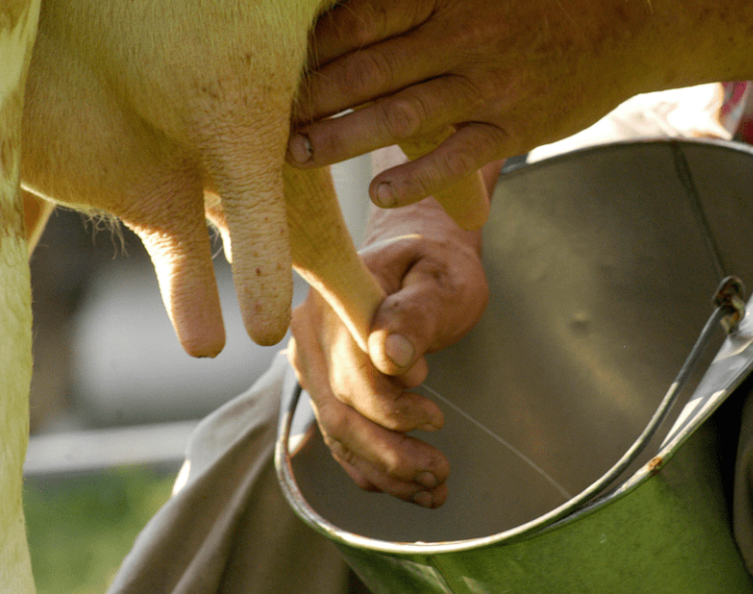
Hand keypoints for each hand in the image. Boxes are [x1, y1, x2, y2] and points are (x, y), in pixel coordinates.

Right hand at [288, 228, 487, 507]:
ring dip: (384, 469)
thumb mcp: (440, 281)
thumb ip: (416, 314)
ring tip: (435, 487)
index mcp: (337, 297)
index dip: (391, 405)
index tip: (437, 418)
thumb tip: (393, 359)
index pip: (352, 369)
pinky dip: (372, 467)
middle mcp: (311, 331)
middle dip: (391, 453)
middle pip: (339, 410)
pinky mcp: (323, 384)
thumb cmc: (436, 268)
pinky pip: (338, 435)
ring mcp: (312, 360)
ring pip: (337, 431)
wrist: (418, 264)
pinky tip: (409, 486)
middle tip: (441, 471)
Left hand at [289, 0, 752, 209]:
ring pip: (405, 111)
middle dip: (311, 97)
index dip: (308, 47)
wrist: (628, 15)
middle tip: (262, 123)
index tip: (268, 70)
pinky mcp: (516, 125)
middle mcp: (463, 31)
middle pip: (370, 66)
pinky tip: (379, 193)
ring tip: (299, 156)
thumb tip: (340, 20)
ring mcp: (491, 80)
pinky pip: (459, 154)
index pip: (359, 15)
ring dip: (346, 136)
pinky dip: (417, 175)